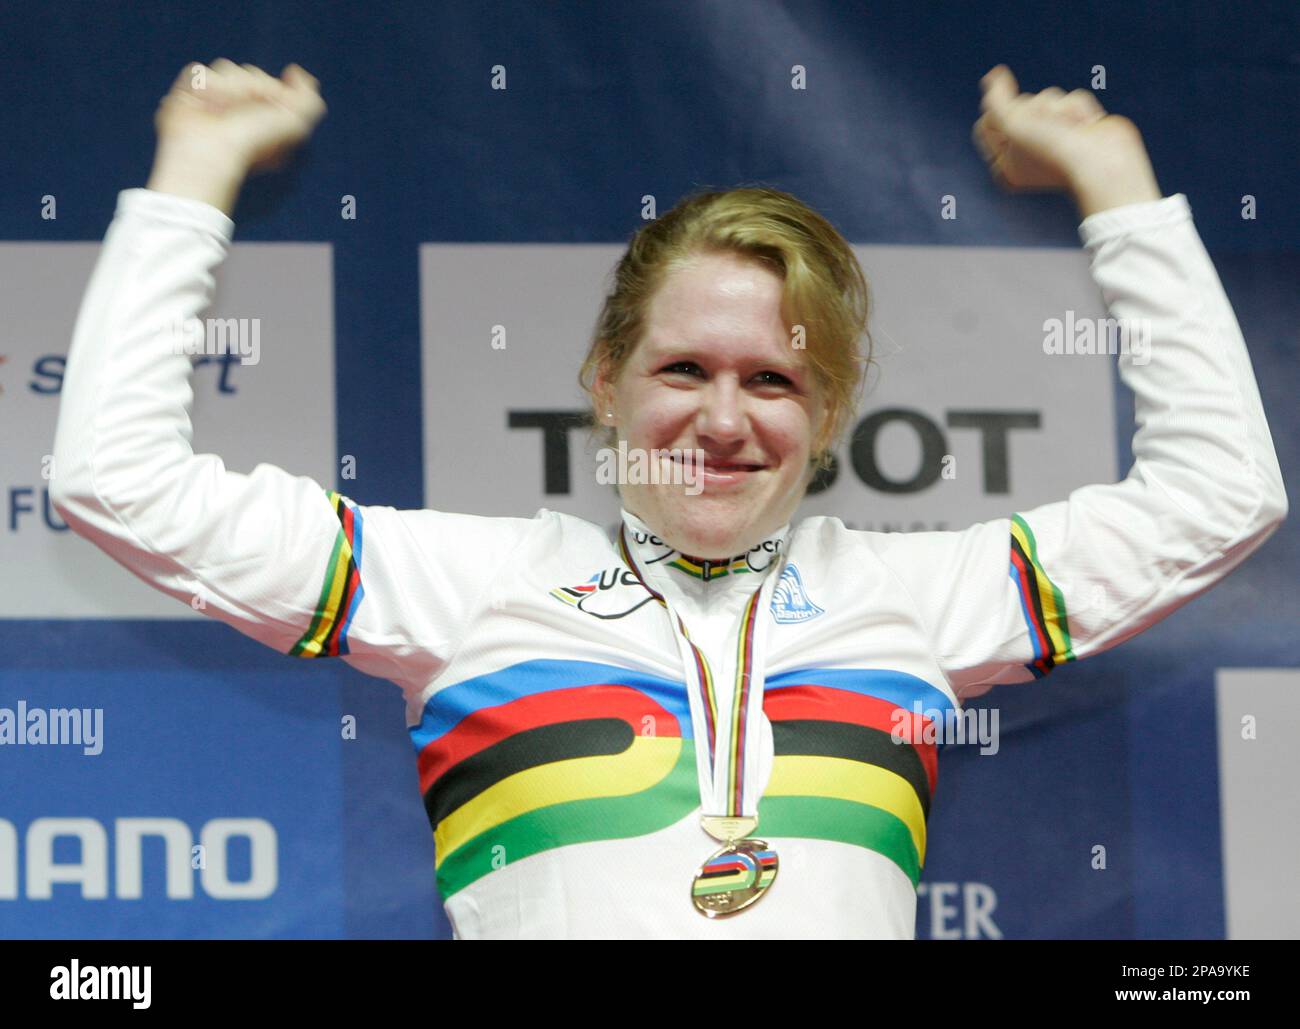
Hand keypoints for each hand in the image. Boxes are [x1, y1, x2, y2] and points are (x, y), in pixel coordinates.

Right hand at [153, 59, 326, 175]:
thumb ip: (308, 97)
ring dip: (229, 90)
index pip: (273, 83)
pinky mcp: (192, 91)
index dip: (273, 93)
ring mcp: (217, 98)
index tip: (270, 110)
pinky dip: (204, 87)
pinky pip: (200, 70)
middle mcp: (243, 107)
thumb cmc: (254, 142)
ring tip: (221, 113)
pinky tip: (204, 105)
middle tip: (244, 116)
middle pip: (252, 72)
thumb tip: (295, 72)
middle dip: (252, 90)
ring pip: (228, 68)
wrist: (212, 149)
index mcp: (266, 115)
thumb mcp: (296, 123)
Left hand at [972, 65, 1151, 197]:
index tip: (1019, 128)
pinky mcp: (1077, 129)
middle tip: (1049, 132)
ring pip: (1045, 99)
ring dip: (1059, 108)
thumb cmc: (1052, 147)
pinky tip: (1086, 126)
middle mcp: (1027, 155)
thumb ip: (996, 98)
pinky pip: (1070, 100)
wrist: (1101, 158)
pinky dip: (1078, 108)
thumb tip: (993, 76)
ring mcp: (1054, 141)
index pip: (985, 125)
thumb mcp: (1012, 122)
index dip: (1000, 116)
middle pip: (1018, 106)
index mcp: (1005, 166)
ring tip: (1071, 129)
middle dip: (1035, 110)